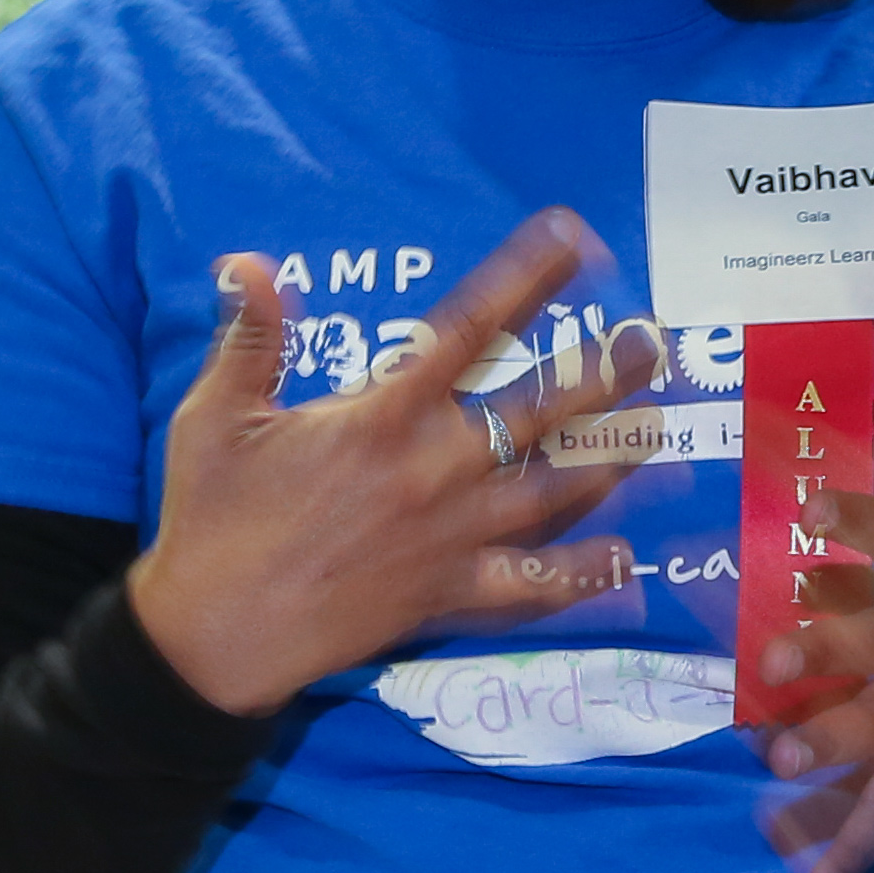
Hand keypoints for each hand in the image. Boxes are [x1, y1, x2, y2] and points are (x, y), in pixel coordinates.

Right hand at [124, 212, 654, 715]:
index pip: (468, 329)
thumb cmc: (213, 518)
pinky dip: (582, 574)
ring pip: (554, 489)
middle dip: (602, 370)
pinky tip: (627, 558)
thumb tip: (247, 262)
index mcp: (382, 416)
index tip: (573, 239)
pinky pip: (532, 585)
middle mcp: (434, 469)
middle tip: (654, 341)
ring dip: (612, 458)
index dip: (525, 278)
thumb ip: (249, 337)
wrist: (217, 633)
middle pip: (539, 408)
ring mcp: (452, 535)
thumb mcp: (215, 416)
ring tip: (661, 430)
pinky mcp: (452, 593)